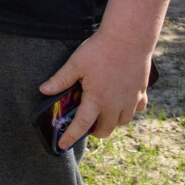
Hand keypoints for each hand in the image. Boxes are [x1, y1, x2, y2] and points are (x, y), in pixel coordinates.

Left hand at [39, 30, 154, 149]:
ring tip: (102, 116)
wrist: (129, 38)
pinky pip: (137, 109)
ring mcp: (131, 99)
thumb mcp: (75, 63)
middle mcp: (116, 104)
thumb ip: (60, 79)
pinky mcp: (141, 91)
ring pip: (123, 122)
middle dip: (95, 132)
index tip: (63, 145)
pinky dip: (129, 111)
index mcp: (97, 99)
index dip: (71, 136)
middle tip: (86, 127)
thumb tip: (43, 90)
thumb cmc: (100, 50)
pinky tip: (122, 104)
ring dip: (112, 123)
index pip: (82, 125)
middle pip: (106, 129)